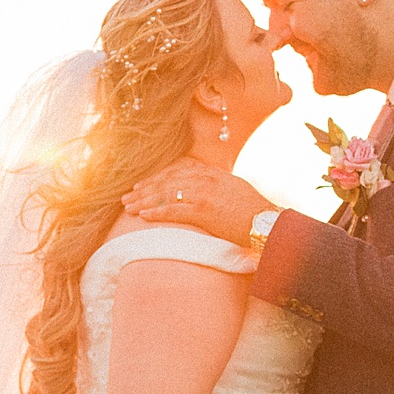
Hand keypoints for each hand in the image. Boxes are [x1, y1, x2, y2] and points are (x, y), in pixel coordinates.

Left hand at [123, 159, 274, 246]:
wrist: (266, 221)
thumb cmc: (252, 209)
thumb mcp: (233, 187)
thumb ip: (215, 183)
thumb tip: (201, 186)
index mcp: (210, 172)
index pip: (176, 172)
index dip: (156, 179)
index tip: (142, 186)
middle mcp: (204, 179)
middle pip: (166, 182)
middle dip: (145, 191)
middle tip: (128, 198)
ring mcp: (202, 194)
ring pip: (165, 195)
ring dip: (145, 201)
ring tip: (130, 208)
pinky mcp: (202, 210)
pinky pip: (173, 210)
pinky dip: (156, 212)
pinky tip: (144, 216)